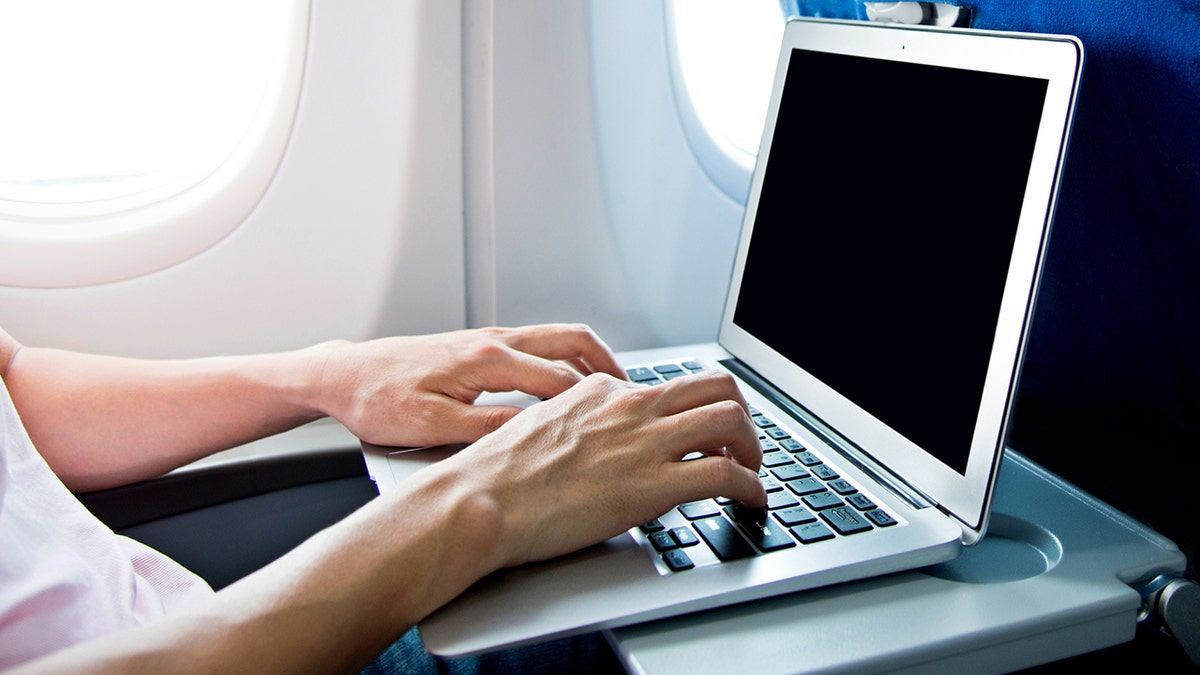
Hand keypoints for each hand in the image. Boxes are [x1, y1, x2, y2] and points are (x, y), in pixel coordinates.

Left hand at [312, 324, 624, 447]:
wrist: (344, 376)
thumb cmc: (379, 400)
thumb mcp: (431, 426)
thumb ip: (486, 429)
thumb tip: (533, 433)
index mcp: (487, 360)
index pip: (561, 378)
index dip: (596, 402)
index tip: (622, 420)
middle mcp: (493, 341)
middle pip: (571, 341)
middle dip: (608, 365)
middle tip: (633, 394)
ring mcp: (487, 340)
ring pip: (556, 338)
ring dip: (589, 359)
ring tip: (610, 388)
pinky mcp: (478, 346)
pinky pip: (537, 345)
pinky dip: (565, 360)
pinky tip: (565, 386)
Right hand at [431, 369, 766, 568]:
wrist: (481, 500)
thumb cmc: (496, 476)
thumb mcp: (539, 429)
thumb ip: (576, 426)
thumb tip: (593, 445)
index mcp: (601, 392)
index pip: (665, 388)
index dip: (690, 413)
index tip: (696, 434)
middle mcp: (629, 407)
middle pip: (714, 385)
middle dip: (738, 414)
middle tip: (740, 444)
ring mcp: (644, 443)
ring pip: (730, 418)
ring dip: (753, 447)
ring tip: (753, 471)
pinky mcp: (654, 484)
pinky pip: (726, 474)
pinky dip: (752, 487)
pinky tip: (753, 501)